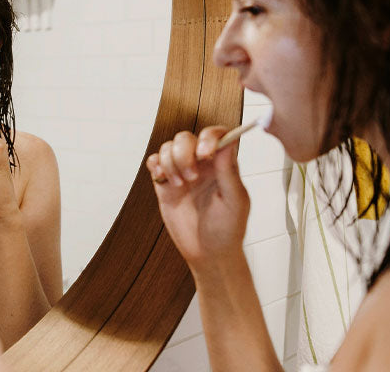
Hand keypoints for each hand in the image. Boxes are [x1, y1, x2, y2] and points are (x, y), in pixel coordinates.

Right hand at [147, 127, 249, 269]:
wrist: (207, 253)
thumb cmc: (227, 229)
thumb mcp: (235, 202)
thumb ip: (229, 172)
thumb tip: (227, 144)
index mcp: (222, 164)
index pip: (216, 135)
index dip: (208, 137)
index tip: (204, 154)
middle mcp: (201, 164)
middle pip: (186, 138)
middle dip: (184, 154)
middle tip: (190, 178)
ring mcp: (182, 172)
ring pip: (169, 148)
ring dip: (170, 163)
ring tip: (179, 185)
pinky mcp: (165, 184)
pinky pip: (155, 162)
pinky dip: (155, 165)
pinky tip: (163, 180)